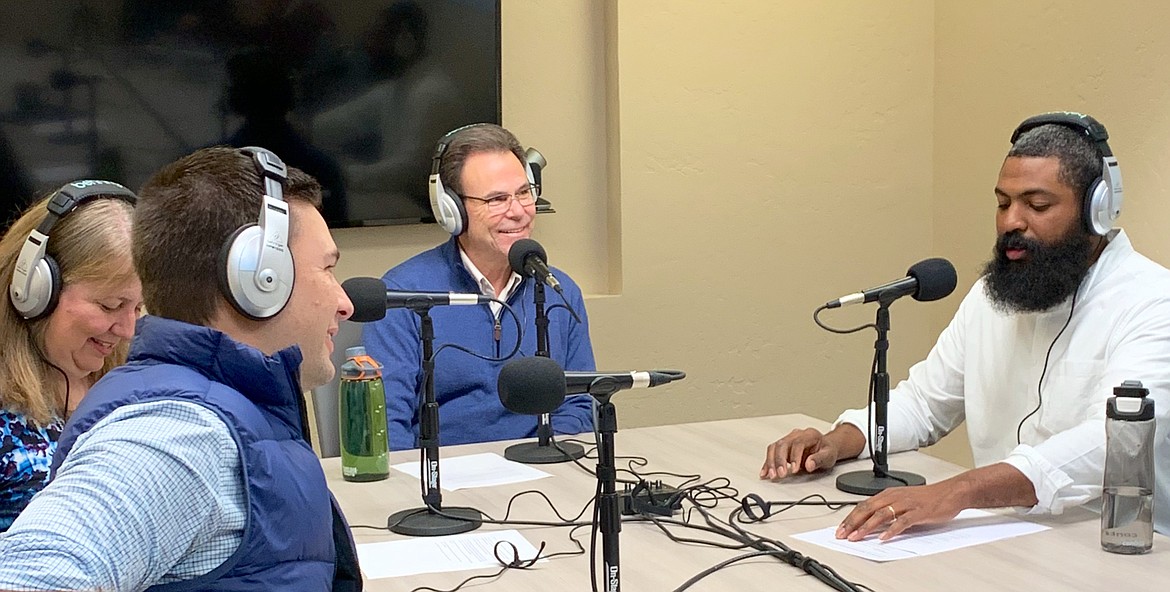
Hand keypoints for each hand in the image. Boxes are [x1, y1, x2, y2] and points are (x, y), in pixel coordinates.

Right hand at [760, 427, 843, 479]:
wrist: (825, 447)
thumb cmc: (826, 450)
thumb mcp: (829, 455)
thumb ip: (820, 459)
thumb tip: (809, 464)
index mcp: (809, 434)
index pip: (798, 443)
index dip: (794, 457)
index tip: (793, 469)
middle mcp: (796, 435)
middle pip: (783, 444)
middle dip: (779, 460)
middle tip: (780, 474)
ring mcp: (788, 439)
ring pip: (774, 447)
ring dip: (771, 462)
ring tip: (771, 475)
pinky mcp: (782, 447)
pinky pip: (771, 452)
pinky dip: (767, 463)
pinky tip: (765, 472)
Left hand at [835, 482, 964, 540]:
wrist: (951, 492)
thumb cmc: (928, 498)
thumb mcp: (902, 501)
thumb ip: (887, 510)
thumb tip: (870, 524)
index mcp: (889, 493)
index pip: (863, 505)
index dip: (850, 517)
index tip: (840, 528)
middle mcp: (895, 497)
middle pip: (868, 509)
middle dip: (853, 522)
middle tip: (843, 534)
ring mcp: (906, 504)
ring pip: (881, 515)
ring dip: (867, 527)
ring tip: (857, 537)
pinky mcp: (918, 512)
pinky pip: (902, 521)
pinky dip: (891, 530)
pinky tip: (884, 537)